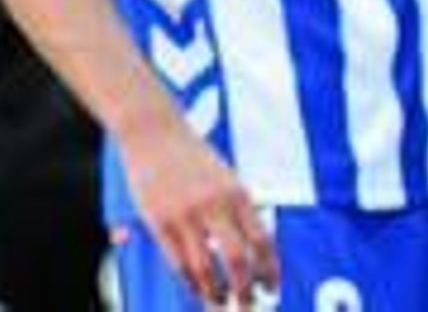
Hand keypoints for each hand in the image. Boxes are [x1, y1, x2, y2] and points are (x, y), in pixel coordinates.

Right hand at [119, 114, 278, 304]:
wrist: (155, 133)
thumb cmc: (192, 157)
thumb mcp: (225, 176)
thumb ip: (238, 207)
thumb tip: (253, 245)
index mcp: (237, 192)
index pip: (262, 239)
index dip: (270, 268)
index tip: (273, 286)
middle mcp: (215, 205)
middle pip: (238, 259)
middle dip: (246, 288)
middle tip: (249, 304)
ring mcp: (186, 215)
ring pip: (206, 269)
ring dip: (216, 292)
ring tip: (221, 303)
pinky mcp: (160, 222)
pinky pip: (178, 263)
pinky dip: (190, 282)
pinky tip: (197, 289)